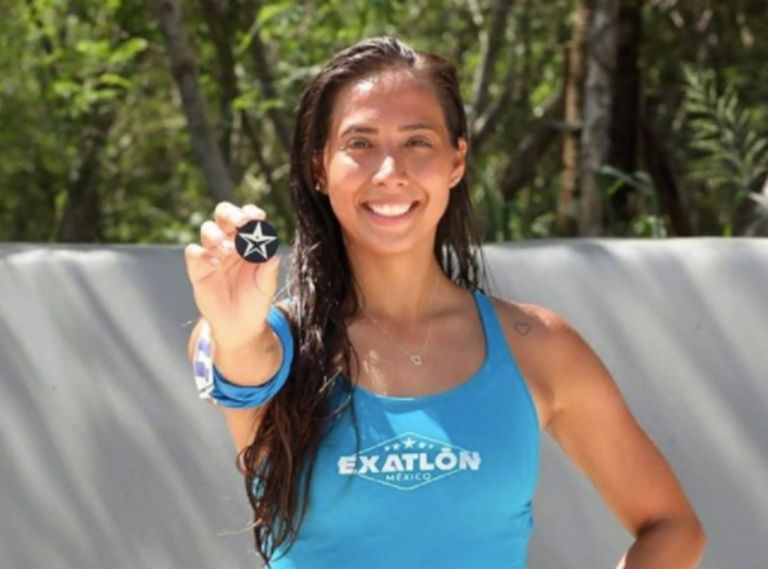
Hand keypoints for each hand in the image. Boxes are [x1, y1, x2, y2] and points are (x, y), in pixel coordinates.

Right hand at [184, 202, 280, 349]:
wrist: (239, 325)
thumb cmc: (256, 301)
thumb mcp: (266, 286)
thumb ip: (269, 270)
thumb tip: (273, 254)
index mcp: (249, 242)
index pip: (247, 218)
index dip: (250, 213)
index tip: (258, 217)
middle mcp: (230, 242)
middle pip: (223, 215)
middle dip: (231, 214)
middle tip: (240, 222)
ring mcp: (212, 253)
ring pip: (208, 229)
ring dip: (218, 235)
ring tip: (229, 250)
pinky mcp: (198, 268)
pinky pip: (194, 251)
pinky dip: (203, 254)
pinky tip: (216, 265)